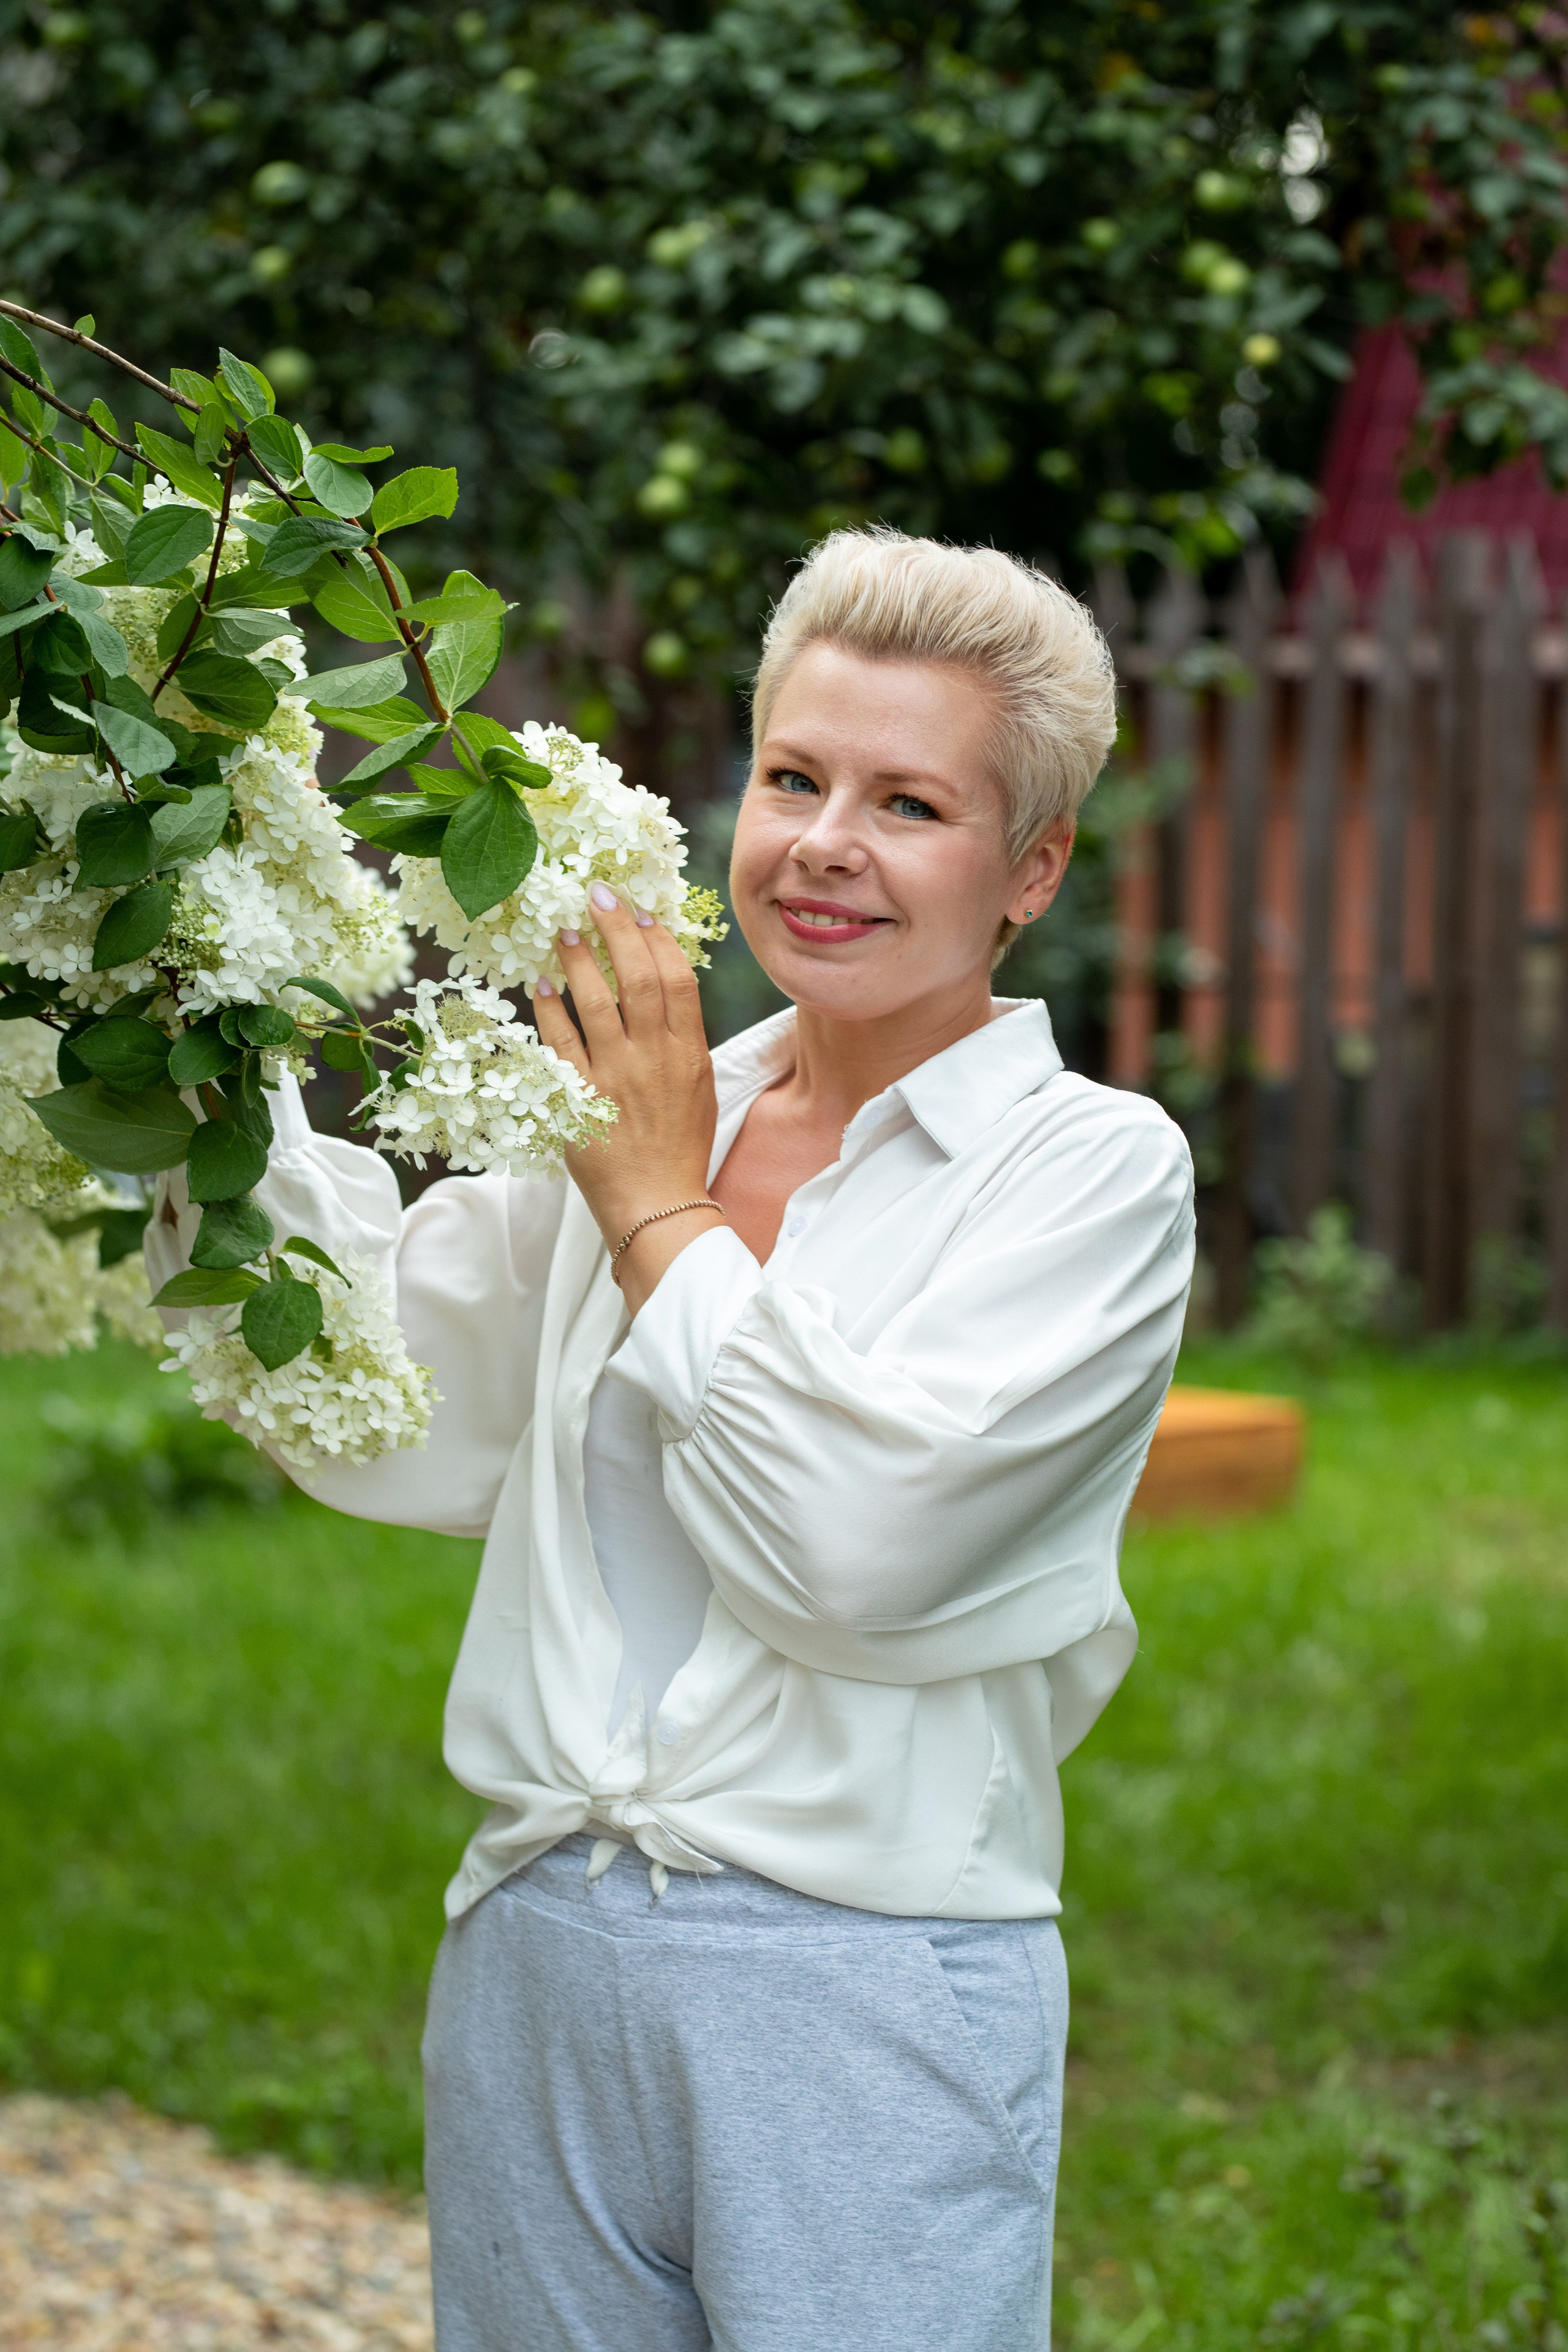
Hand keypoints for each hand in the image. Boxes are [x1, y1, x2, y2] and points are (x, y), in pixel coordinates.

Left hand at [530, 883, 722, 1307]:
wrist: (659, 1206)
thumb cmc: (678, 1149)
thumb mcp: (697, 1088)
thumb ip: (680, 1040)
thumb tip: (662, 992)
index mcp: (688, 1054)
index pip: (677, 980)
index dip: (658, 939)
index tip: (640, 911)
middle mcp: (654, 1059)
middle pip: (639, 978)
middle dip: (617, 930)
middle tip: (598, 894)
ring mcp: (616, 1078)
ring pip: (598, 1003)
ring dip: (579, 960)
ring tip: (563, 931)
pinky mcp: (581, 1100)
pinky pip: (560, 1043)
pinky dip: (549, 1008)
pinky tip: (539, 983)